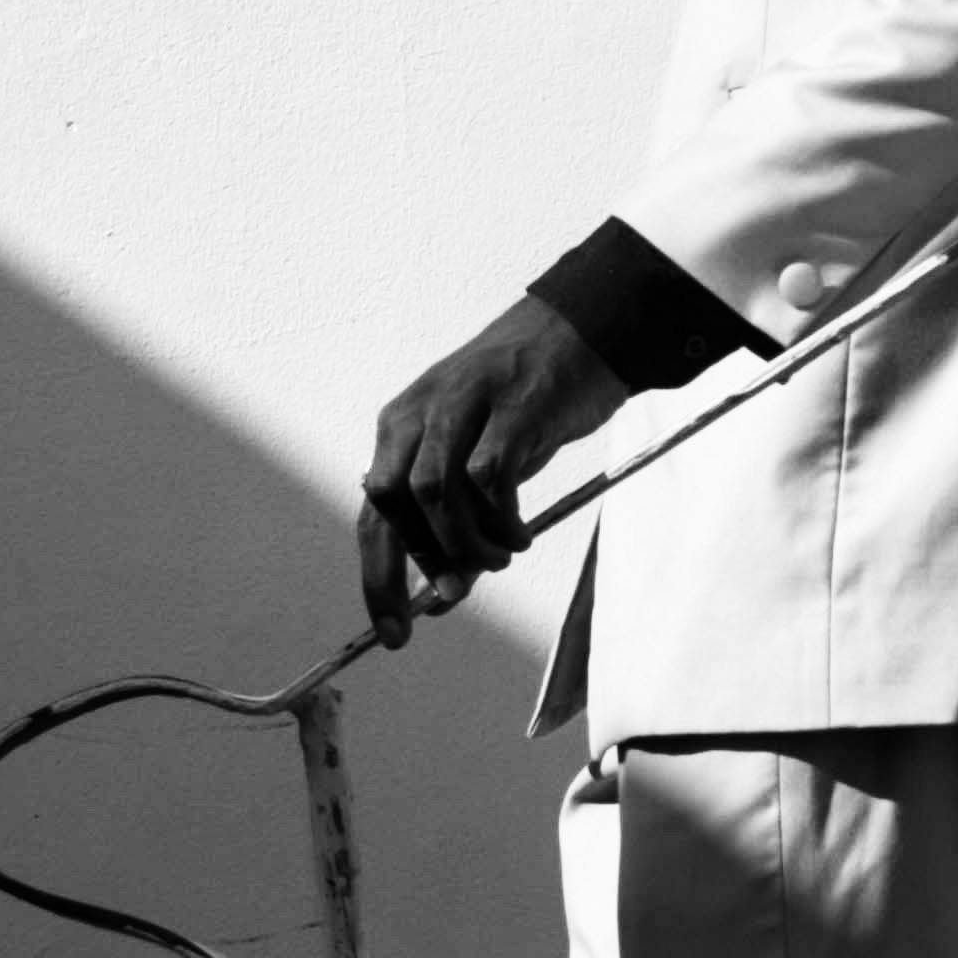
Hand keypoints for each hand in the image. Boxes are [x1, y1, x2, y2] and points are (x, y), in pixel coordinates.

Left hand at [357, 291, 627, 642]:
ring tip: (497, 559)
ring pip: (435, 494)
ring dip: (465, 544)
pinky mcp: (512, 408)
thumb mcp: (479, 453)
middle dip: (411, 566)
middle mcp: (423, 414)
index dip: (377, 576)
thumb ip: (456, 517)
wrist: (583, 329)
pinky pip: (490, 480)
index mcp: (402, 425)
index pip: (374, 511)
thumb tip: (443, 592)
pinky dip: (501, 521)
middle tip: (447, 600)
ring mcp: (465, 406)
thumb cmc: (529, 400)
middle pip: (392, 503)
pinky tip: (519, 535)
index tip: (393, 628)